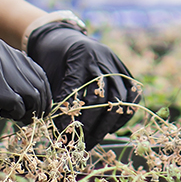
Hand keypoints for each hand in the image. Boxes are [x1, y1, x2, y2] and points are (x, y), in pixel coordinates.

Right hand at [0, 39, 51, 132]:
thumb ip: (0, 70)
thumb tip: (24, 89)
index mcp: (0, 47)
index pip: (33, 68)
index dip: (38, 88)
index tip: (34, 103)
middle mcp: (4, 55)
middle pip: (37, 81)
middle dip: (38, 102)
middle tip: (31, 115)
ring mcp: (1, 72)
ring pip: (33, 94)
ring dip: (30, 110)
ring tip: (19, 118)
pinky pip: (20, 106)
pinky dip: (17, 115)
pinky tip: (3, 115)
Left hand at [27, 24, 141, 147]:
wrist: (63, 37)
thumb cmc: (52, 59)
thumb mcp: (49, 74)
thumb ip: (56, 98)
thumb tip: (60, 130)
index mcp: (79, 56)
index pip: (78, 92)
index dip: (71, 116)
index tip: (63, 134)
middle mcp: (102, 59)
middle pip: (102, 98)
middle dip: (91, 126)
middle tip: (81, 144)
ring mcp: (116, 64)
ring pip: (120, 99)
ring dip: (108, 124)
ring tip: (94, 140)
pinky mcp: (125, 70)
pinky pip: (132, 95)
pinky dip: (123, 114)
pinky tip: (110, 127)